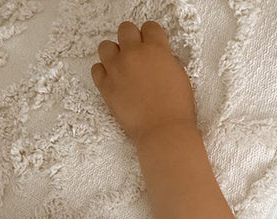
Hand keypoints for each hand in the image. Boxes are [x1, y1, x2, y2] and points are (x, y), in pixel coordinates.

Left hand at [91, 21, 196, 145]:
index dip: (152, 36)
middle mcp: (134, 54)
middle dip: (132, 40)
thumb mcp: (180, 78)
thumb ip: (166, 61)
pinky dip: (103, 73)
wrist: (165, 133)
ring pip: (106, 46)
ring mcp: (117, 69)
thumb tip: (157, 58)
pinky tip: (114, 80)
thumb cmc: (177, 111)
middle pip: (125, 29)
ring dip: (114, 54)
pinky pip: (96, 69)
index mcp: (156, 50)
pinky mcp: (106, 86)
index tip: (153, 45)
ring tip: (122, 67)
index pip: (150, 27)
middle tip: (137, 55)